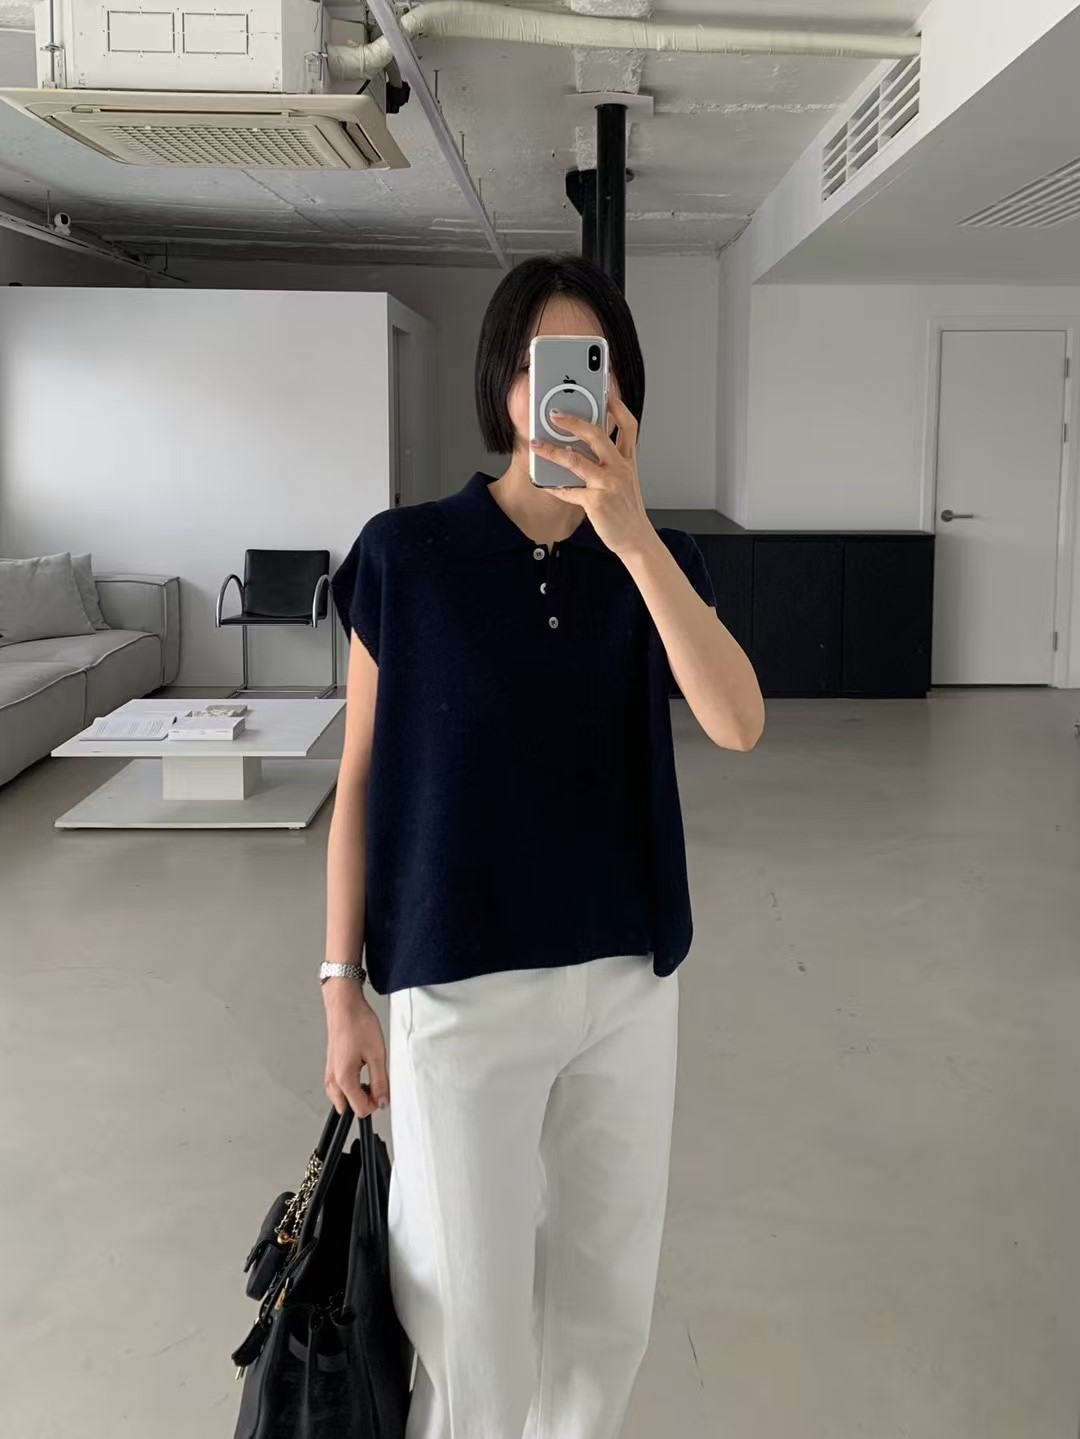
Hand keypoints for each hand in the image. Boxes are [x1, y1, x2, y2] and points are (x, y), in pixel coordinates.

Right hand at [323, 980, 388, 1117]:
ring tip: (369, 1077)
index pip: (360, 1110)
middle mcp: (333, 1079)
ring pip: (341, 1099)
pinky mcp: (330, 1067)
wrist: (345, 1006)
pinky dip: (350, 1087)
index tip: (384, 1092)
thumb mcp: (377, 1054)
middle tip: (377, 1085)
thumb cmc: (358, 1024)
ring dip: (356, 1095)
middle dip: (364, 1102)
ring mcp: (330, 1073)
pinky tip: (360, 1073)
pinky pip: (338, 1087)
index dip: (376, 1105)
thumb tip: (383, 1101)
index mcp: (344, 1079)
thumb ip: (380, 1082)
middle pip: (348, 1108)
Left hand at [529, 392, 653, 557]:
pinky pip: (569, 490)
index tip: (605, 391)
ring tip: (536, 444)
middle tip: (554, 414)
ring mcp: (608, 484)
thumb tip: (583, 445)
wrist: (635, 538)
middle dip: (573, 421)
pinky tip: (545, 482)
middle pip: (597, 435)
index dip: (617, 406)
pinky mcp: (596, 501)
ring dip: (552, 450)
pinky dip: (555, 486)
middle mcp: (620, 468)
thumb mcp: (626, 479)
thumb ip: (611, 461)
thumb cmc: (626, 508)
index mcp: (627, 460)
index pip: (628, 426)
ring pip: (575, 460)